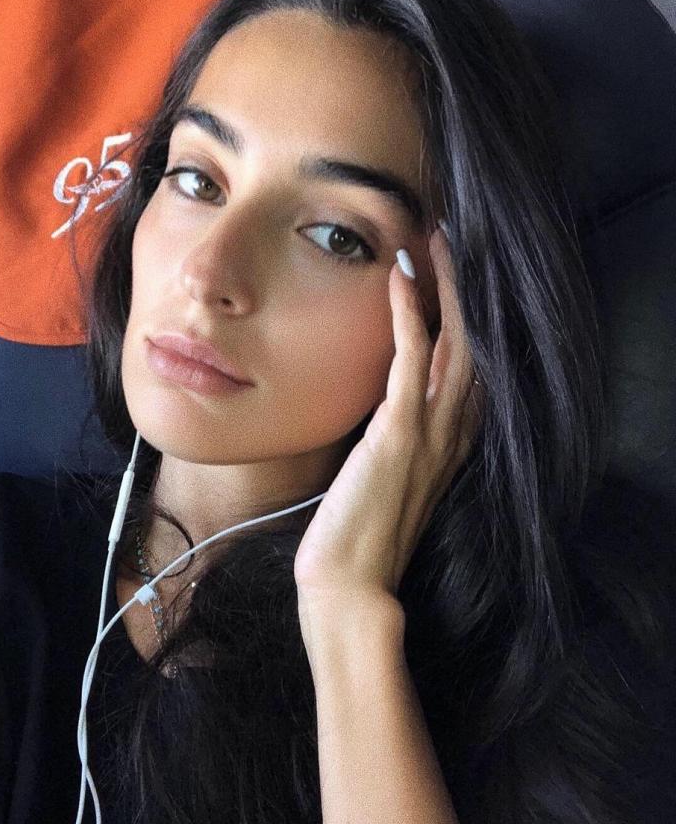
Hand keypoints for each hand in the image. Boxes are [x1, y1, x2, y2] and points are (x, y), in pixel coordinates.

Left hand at [293, 224, 483, 607]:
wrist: (350, 585)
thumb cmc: (358, 534)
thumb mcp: (385, 475)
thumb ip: (395, 435)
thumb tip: (385, 398)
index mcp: (451, 442)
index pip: (468, 364)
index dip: (465, 314)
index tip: (449, 272)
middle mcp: (453, 433)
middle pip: (472, 343)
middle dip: (463, 287)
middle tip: (449, 237)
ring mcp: (431, 433)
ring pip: (453, 343)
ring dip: (445, 286)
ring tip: (435, 239)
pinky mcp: (400, 435)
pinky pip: (411, 359)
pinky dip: (408, 314)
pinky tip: (400, 277)